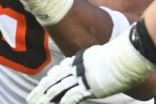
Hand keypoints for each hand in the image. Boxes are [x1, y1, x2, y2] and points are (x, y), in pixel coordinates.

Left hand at [27, 30, 155, 103]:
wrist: (125, 57)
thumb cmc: (118, 56)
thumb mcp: (101, 56)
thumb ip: (93, 61)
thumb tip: (93, 64)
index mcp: (78, 61)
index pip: (59, 71)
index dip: (48, 81)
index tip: (40, 87)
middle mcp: (76, 69)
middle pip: (53, 81)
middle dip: (40, 92)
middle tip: (30, 99)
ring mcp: (81, 78)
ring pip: (57, 90)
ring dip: (46, 99)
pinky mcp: (88, 87)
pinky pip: (71, 96)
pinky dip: (62, 103)